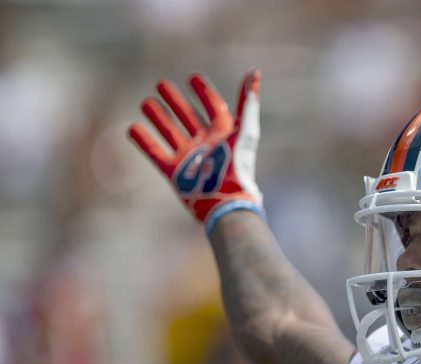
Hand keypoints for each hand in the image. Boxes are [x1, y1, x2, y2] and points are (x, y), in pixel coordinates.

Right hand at [128, 70, 263, 232]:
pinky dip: (144, 141)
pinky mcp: (175, 172)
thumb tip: (253, 72)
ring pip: (170, 131)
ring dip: (158, 117)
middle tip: (161, 84)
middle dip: (175, 101)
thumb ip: (247, 102)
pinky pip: (155, 153)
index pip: (213, 106)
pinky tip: (132, 127)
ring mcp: (189, 157)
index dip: (204, 92)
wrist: (227, 201)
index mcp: (223, 133)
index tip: (193, 77)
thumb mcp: (245, 130)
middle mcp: (205, 143)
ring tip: (146, 102)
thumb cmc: (238, 166)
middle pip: (188, 117)